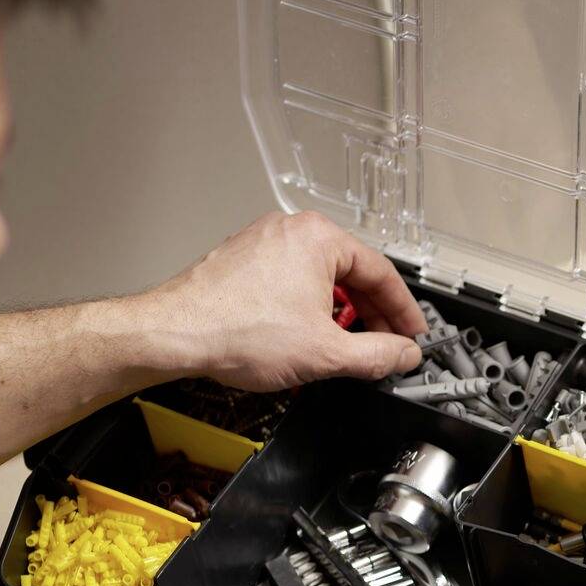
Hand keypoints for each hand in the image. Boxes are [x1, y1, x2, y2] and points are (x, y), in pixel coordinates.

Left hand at [147, 211, 424, 388]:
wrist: (172, 334)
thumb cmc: (235, 331)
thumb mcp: (326, 353)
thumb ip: (378, 355)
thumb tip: (403, 354)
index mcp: (319, 238)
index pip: (382, 273)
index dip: (403, 311)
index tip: (412, 334)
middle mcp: (291, 230)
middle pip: (351, 274)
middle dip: (370, 315)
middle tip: (384, 346)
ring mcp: (263, 243)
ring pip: (320, 279)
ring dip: (338, 314)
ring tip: (342, 348)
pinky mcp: (242, 261)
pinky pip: (291, 282)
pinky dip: (307, 309)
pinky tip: (306, 338)